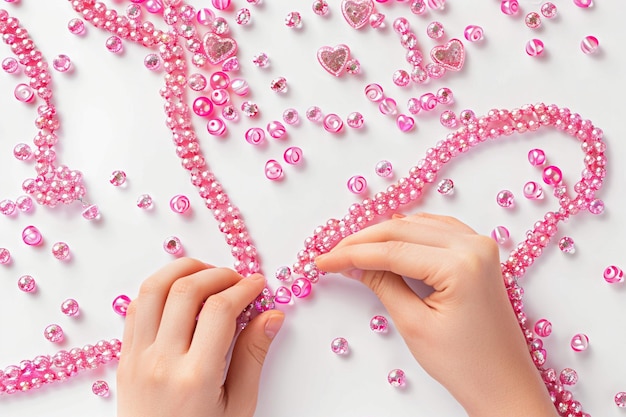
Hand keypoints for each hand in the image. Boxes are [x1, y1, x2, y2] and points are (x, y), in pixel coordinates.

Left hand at [117, 258, 284, 416]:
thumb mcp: (237, 406)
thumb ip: (252, 358)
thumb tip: (271, 317)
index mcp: (195, 377)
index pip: (220, 310)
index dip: (244, 288)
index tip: (257, 285)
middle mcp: (161, 362)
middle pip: (186, 290)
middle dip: (218, 274)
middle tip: (237, 280)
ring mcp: (137, 357)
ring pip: (154, 289)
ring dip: (183, 270)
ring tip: (207, 274)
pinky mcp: (124, 356)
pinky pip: (135, 307)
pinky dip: (158, 288)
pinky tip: (179, 291)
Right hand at [315, 213, 556, 416]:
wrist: (504, 383)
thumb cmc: (465, 364)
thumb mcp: (414, 324)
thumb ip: (382, 284)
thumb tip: (352, 263)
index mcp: (461, 264)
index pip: (393, 250)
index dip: (352, 253)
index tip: (323, 260)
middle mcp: (474, 245)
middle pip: (404, 230)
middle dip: (364, 241)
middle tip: (332, 253)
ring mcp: (480, 246)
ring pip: (419, 225)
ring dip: (384, 234)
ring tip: (353, 248)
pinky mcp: (479, 253)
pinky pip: (438, 229)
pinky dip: (410, 232)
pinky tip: (389, 239)